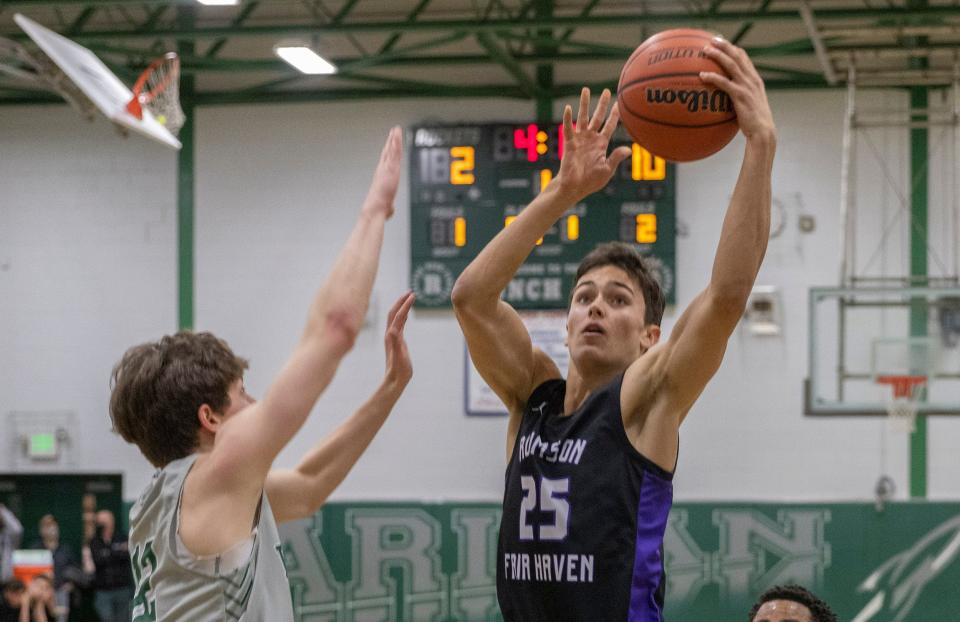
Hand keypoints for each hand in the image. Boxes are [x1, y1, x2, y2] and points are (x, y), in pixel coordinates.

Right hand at [362, 126, 402, 219]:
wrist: (375, 208)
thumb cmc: (378, 208)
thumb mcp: (386, 207)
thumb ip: (389, 206)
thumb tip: (390, 211)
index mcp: (382, 176)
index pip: (386, 161)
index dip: (388, 151)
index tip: (390, 144)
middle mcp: (383, 170)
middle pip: (388, 152)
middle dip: (391, 141)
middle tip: (393, 131)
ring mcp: (386, 168)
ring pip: (391, 150)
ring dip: (394, 138)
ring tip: (396, 129)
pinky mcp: (390, 168)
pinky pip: (394, 153)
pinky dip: (396, 143)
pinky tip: (397, 136)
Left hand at [383, 291, 413, 390]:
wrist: (394, 381)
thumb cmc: (399, 371)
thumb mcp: (399, 357)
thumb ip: (396, 344)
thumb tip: (394, 330)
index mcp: (392, 336)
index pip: (398, 316)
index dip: (405, 305)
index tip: (412, 295)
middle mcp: (390, 335)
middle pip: (394, 313)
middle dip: (401, 301)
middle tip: (410, 292)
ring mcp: (392, 338)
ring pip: (396, 317)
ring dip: (402, 307)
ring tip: (409, 299)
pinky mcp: (396, 341)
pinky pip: (399, 324)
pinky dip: (403, 316)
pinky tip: (406, 314)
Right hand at [555, 88, 631, 202]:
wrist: (574, 187)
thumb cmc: (590, 182)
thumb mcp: (607, 170)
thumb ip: (616, 158)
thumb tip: (629, 149)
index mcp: (601, 144)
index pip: (610, 126)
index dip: (614, 116)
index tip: (619, 104)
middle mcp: (591, 138)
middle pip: (597, 117)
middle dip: (602, 105)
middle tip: (607, 91)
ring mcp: (580, 139)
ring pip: (583, 118)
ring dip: (584, 104)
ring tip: (585, 90)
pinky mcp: (569, 143)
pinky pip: (568, 129)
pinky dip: (567, 118)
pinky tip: (568, 108)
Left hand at [701, 38, 775, 142]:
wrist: (763, 132)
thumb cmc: (754, 124)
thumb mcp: (749, 107)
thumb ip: (739, 99)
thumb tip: (725, 100)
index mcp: (754, 80)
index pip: (744, 58)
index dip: (733, 49)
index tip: (722, 43)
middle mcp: (752, 79)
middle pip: (737, 56)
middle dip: (725, 45)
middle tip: (712, 39)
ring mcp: (746, 86)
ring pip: (731, 64)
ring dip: (717, 55)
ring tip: (705, 50)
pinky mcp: (740, 95)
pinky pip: (724, 82)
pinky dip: (712, 77)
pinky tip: (702, 75)